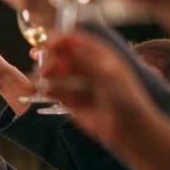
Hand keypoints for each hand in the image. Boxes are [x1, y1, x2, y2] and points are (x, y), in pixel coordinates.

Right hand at [41, 31, 156, 149]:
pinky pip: (55, 91)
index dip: (60, 39)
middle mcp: (87, 67)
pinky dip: (47, 90)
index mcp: (99, 55)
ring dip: (46, 74)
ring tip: (41, 79)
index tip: (47, 43)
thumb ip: (87, 58)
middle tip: (42, 65)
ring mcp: (78, 84)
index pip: (75, 40)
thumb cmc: (125, 99)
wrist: (128, 129)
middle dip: (50, 58)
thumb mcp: (109, 74)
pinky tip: (43, 91)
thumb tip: (67, 42)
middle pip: (62, 55)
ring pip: (56, 73)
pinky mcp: (71, 101)